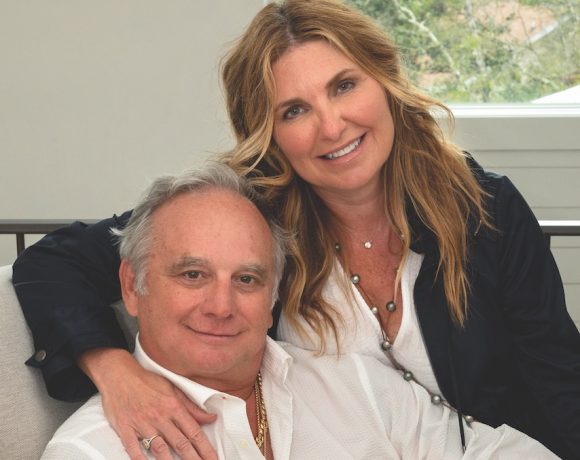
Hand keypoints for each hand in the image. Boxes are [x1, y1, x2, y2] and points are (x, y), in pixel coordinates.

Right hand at [79, 348, 217, 459]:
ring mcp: (142, 424)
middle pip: (180, 443)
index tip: (213, 459)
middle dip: (194, 459)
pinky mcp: (125, 429)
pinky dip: (140, 459)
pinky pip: (133, 448)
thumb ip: (192, 407)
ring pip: (160, 448)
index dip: (205, 448)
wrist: (119, 374)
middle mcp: (160, 417)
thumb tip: (211, 417)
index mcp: (174, 407)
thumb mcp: (173, 389)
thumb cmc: (147, 381)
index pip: (194, 432)